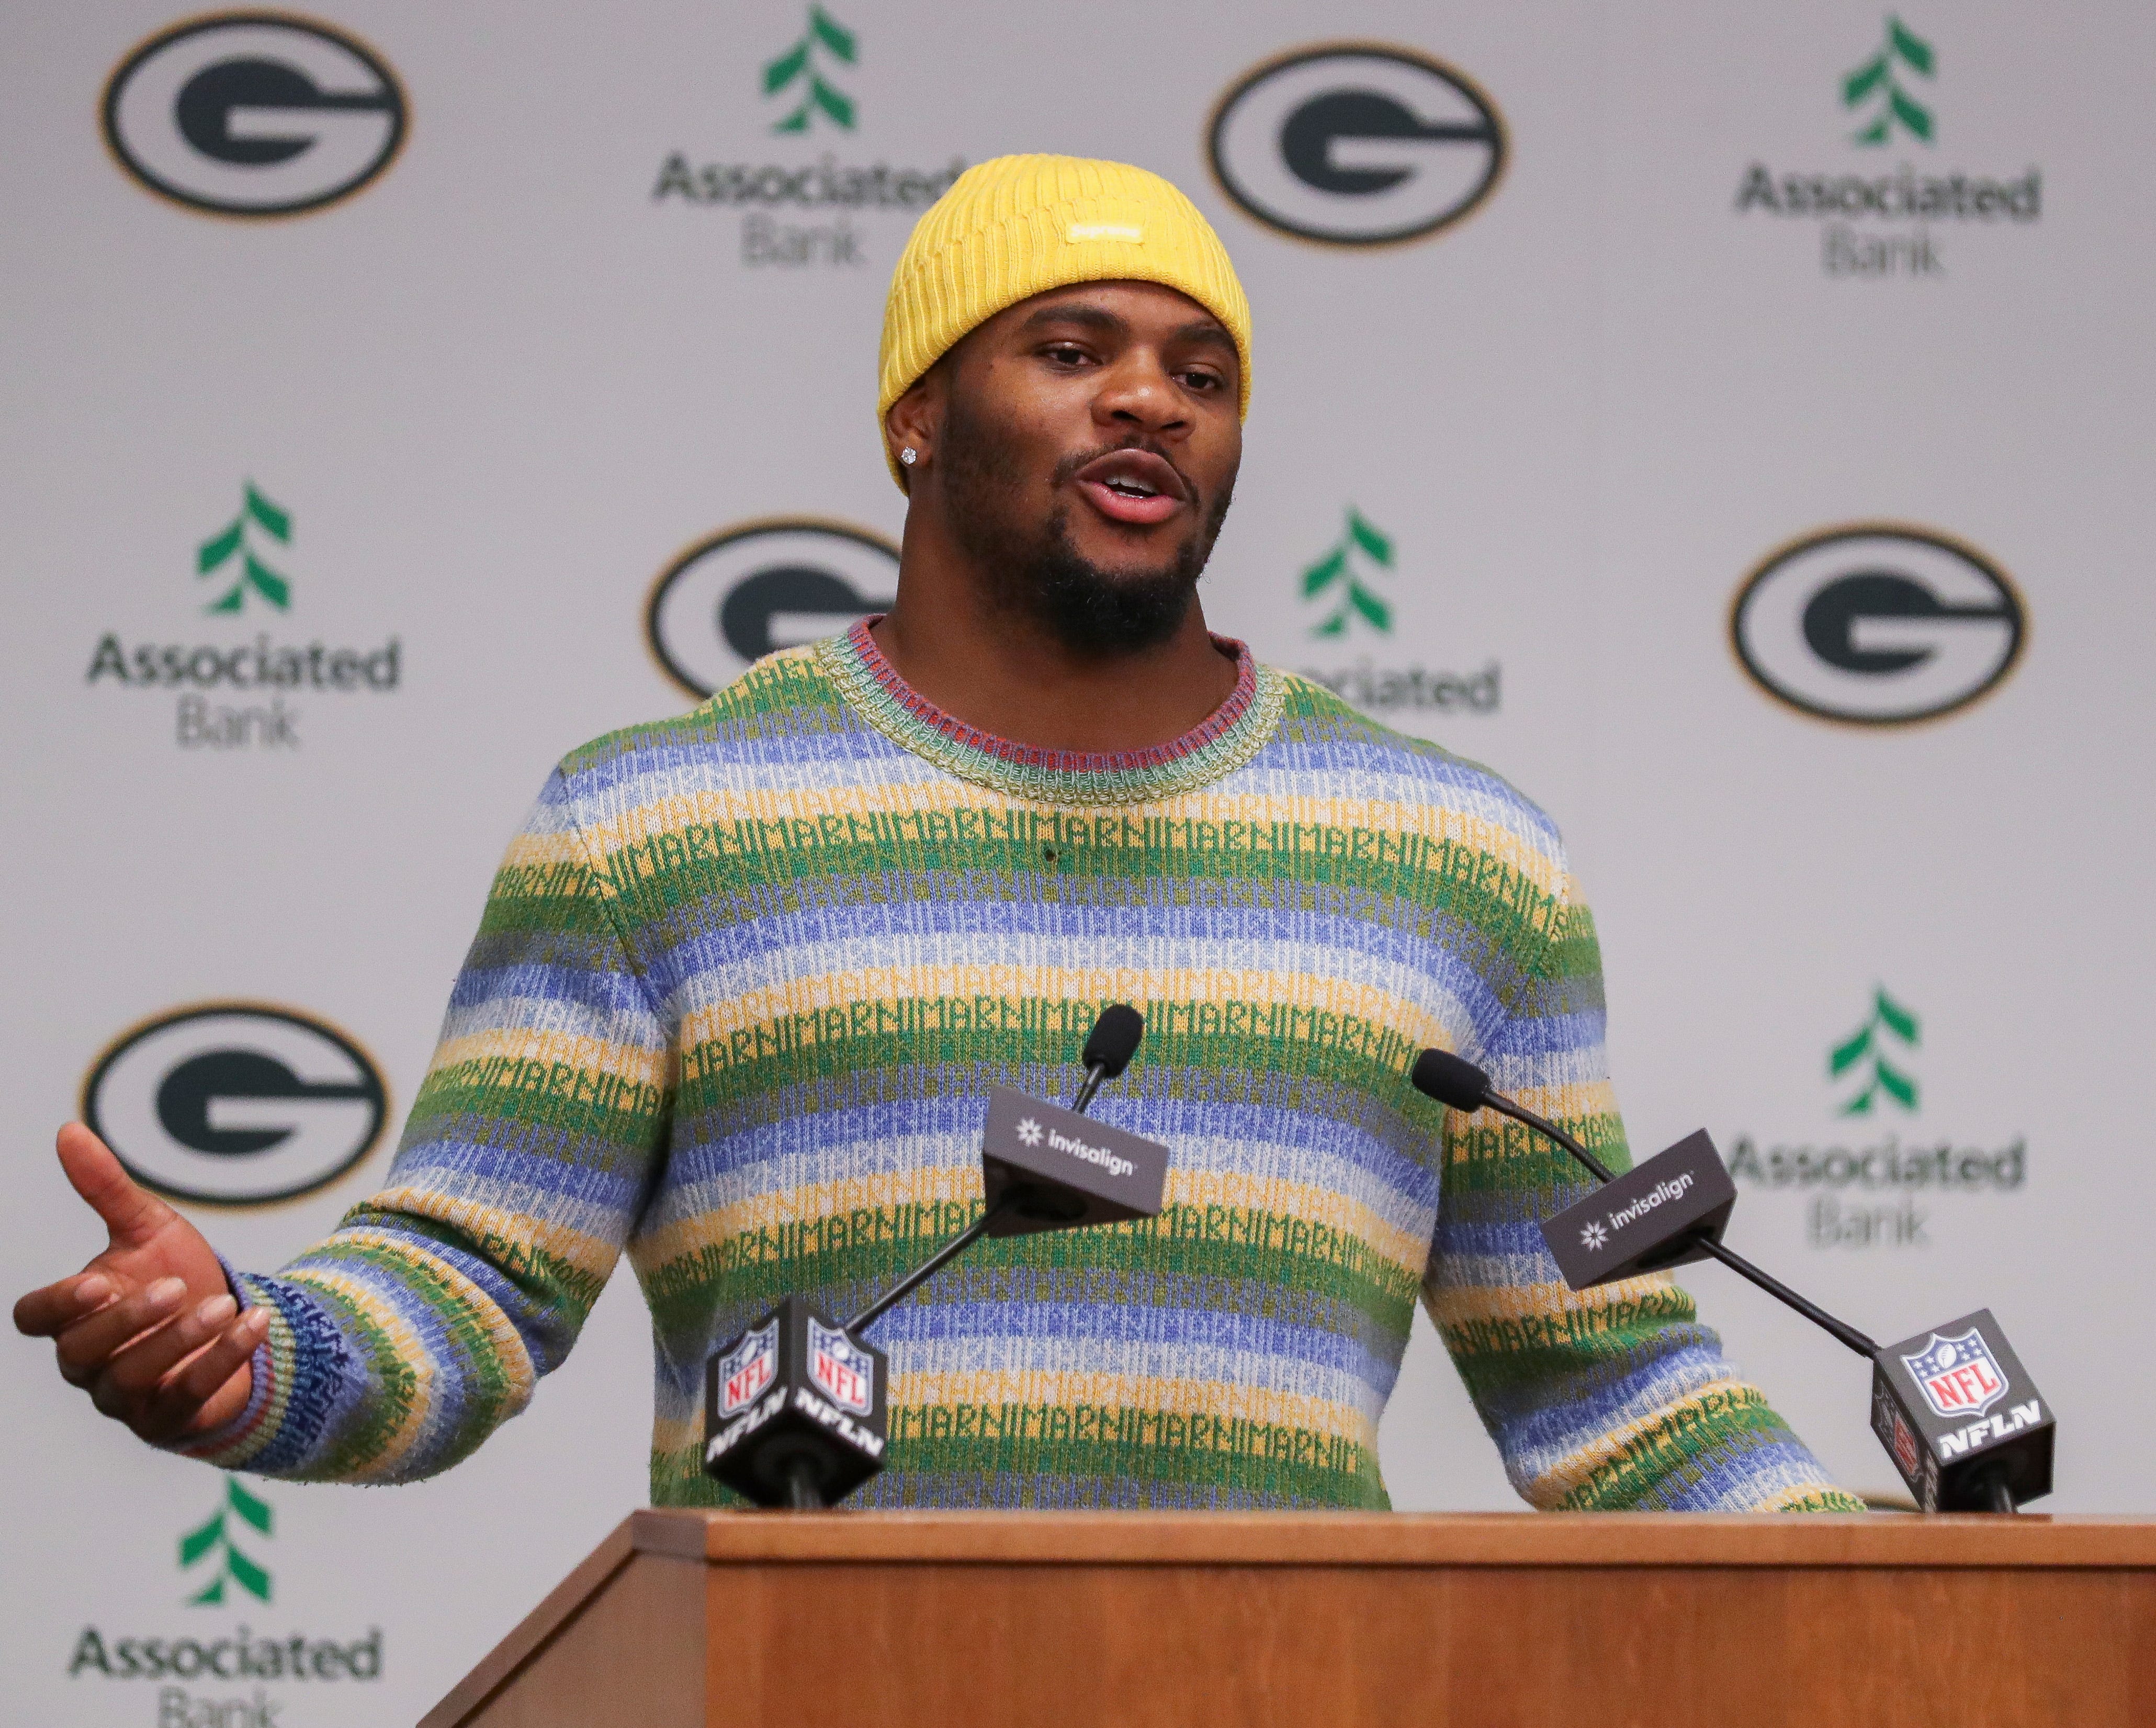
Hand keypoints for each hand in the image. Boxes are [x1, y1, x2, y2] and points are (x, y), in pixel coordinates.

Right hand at [13, 1123, 266, 1442]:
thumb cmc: (177, 1276)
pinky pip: (187, 1397)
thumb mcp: (147, 1229)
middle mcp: (89, 1362)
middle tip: (177, 1288)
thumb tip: (68, 1131)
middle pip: (80, 1351)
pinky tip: (255, 1324)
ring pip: (129, 1379)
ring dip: (178, 1342)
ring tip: (222, 1306)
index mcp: (75, 1316)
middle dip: (129, 1321)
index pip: (34, 1318)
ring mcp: (125, 1397)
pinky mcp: (169, 1417)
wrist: (231, 1323)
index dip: (60, 1305)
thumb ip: (106, 1188)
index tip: (102, 1282)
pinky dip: (222, 1360)